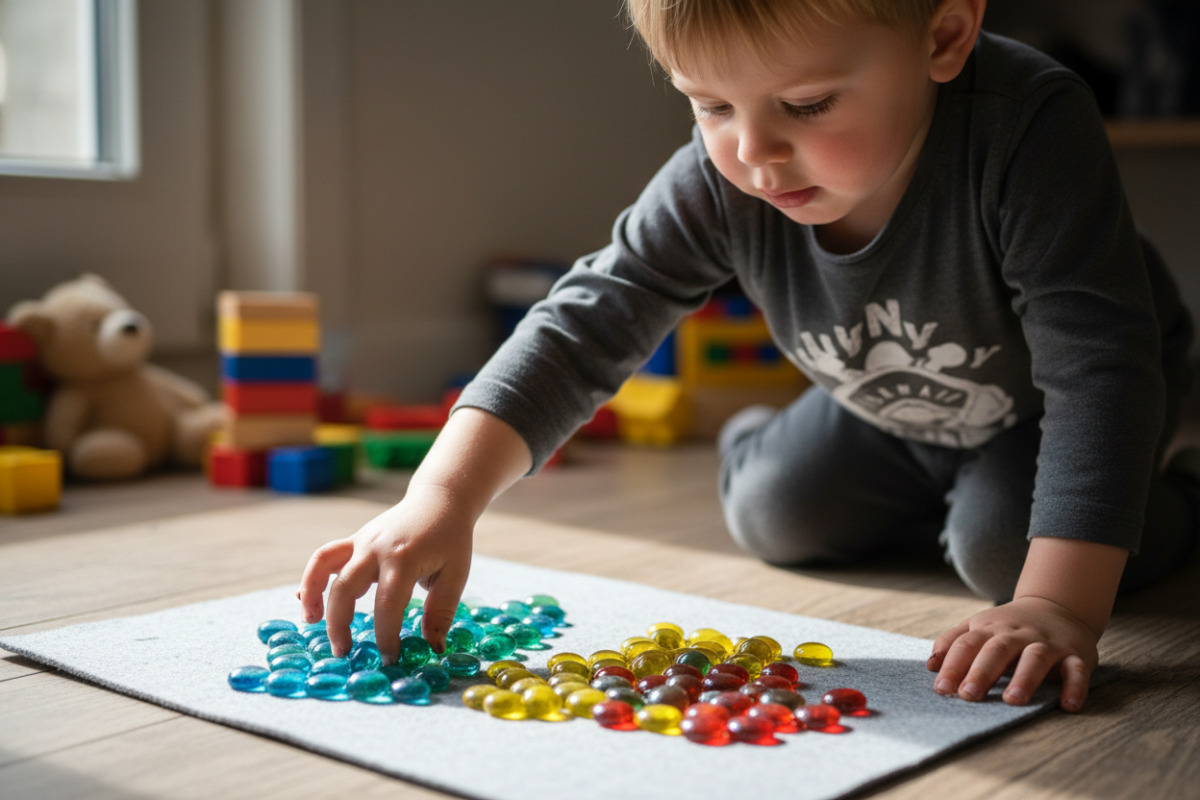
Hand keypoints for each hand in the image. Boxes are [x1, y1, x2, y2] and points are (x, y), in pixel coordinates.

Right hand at [297, 483, 473, 662]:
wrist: (440, 500)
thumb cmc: (451, 540)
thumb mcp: (455, 575)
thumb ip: (440, 611)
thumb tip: (434, 649)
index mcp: (404, 559)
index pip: (387, 606)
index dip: (386, 637)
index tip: (389, 660)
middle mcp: (376, 548)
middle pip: (345, 588)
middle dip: (340, 625)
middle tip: (344, 653)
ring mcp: (361, 540)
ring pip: (323, 565)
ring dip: (312, 594)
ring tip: (310, 623)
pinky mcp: (354, 539)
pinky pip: (325, 556)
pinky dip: (311, 577)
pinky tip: (304, 598)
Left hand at [926, 595, 1100, 711]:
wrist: (1057, 606)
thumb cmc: (1009, 627)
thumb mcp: (979, 627)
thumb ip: (954, 643)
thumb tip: (930, 665)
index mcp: (990, 628)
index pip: (967, 645)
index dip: (953, 666)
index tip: (941, 690)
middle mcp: (1017, 634)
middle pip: (997, 650)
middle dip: (981, 672)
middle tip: (968, 695)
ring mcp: (1047, 643)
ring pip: (1036, 657)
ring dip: (1024, 678)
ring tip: (1012, 700)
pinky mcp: (1075, 654)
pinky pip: (1077, 670)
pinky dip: (1075, 686)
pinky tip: (1068, 705)